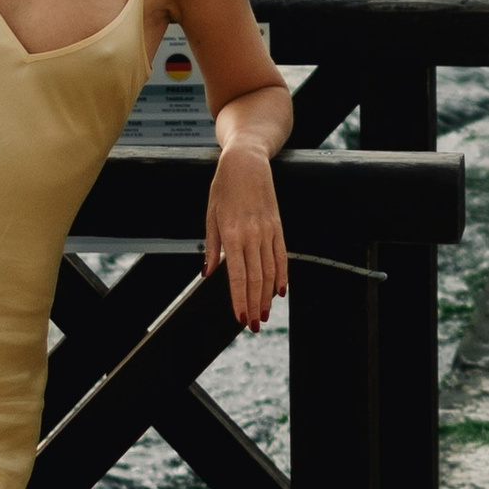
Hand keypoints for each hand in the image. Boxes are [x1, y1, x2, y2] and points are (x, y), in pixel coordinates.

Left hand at [204, 138, 288, 330]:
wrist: (246, 161)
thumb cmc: (223, 187)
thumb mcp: (210, 214)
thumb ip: (211, 247)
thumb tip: (207, 274)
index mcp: (231, 234)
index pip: (237, 276)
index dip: (239, 300)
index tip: (239, 318)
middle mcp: (252, 235)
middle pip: (255, 279)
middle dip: (254, 305)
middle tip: (253, 327)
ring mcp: (267, 231)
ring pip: (269, 271)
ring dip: (267, 296)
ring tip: (264, 315)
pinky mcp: (277, 226)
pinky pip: (281, 256)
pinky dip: (282, 276)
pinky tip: (279, 292)